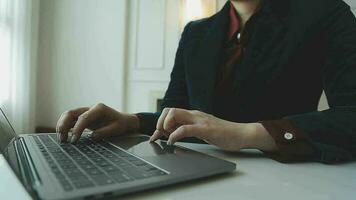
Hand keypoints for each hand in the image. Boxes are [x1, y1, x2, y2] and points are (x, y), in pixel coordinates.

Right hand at [56, 103, 138, 142]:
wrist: (122, 120)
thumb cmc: (120, 124)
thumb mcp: (116, 129)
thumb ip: (104, 132)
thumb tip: (92, 136)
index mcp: (99, 108)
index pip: (84, 118)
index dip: (77, 129)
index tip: (73, 141)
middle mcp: (90, 108)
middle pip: (71, 113)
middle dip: (64, 125)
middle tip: (63, 140)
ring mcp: (85, 111)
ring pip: (68, 115)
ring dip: (62, 126)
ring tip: (62, 140)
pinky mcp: (82, 116)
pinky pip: (70, 119)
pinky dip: (64, 126)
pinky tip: (63, 136)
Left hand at [150, 108, 276, 151]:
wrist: (242, 134)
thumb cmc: (223, 134)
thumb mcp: (202, 129)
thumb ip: (190, 128)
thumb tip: (174, 133)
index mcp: (193, 115)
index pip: (171, 111)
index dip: (160, 122)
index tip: (156, 135)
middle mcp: (195, 114)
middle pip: (169, 110)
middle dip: (160, 122)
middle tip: (160, 135)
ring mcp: (200, 120)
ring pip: (174, 114)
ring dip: (165, 126)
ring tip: (167, 137)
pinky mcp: (205, 129)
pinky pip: (185, 128)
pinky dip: (175, 135)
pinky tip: (173, 142)